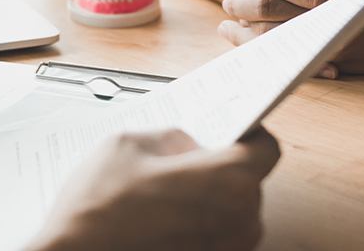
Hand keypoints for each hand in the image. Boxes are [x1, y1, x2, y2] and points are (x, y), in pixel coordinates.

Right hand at [28, 127, 279, 250]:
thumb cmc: (97, 208)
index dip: (251, 133)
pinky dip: (200, 220)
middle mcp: (234, 222)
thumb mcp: (127, 144)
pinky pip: (216, 235)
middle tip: (190, 154)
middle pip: (249, 181)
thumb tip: (187, 142)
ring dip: (212, 195)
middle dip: (223, 164)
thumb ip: (168, 137)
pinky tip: (165, 212)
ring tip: (171, 185)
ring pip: (234, 211)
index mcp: (224, 181)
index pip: (266, 149)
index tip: (236, 127)